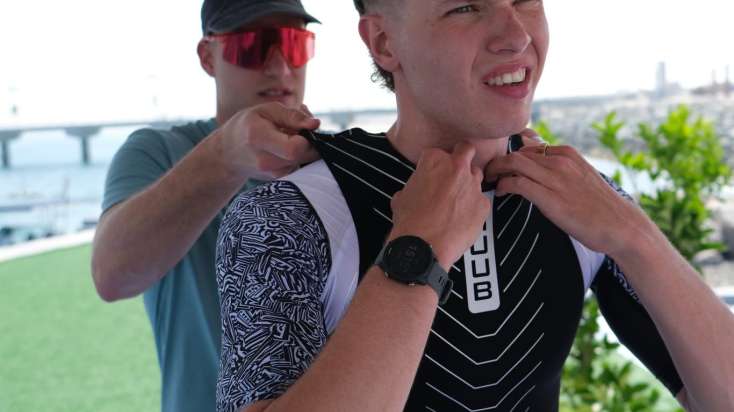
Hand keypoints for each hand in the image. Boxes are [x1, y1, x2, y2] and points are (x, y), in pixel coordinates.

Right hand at [217, 102, 320, 180]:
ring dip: (304, 149)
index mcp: (259, 139)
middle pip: (302, 156)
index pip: (294, 148)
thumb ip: (292, 116)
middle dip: (309, 142)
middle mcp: (265, 162)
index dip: (307, 138)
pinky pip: (299, 167)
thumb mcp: (266, 110)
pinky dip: (299, 156)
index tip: (304, 127)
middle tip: (298, 130)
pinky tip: (286, 148)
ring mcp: (272, 174)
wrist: (228, 154)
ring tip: (288, 138)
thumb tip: (315, 124)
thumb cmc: (248, 126)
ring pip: (303, 162)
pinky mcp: (279, 180)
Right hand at [389, 142, 490, 269]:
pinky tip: (463, 218)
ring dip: (468, 182)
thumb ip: (414, 186)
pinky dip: (474, 206)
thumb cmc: (410, 222)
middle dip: (460, 157)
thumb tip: (414, 191)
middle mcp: (457, 167)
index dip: (433, 165)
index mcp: (433, 160)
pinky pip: (481, 200)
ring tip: (457, 199)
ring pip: (476, 174)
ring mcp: (473, 185)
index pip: (436, 152)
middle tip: (453, 172)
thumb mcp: (401, 197)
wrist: (423, 247)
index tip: (431, 174)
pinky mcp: (483, 204)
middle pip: (465, 149)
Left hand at [484, 142, 653, 257]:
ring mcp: (556, 177)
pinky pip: (517, 183)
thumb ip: (559, 168)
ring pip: (513, 163)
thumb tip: (540, 165)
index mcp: (566, 153)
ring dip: (495, 171)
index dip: (508, 154)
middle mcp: (560, 160)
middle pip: (516, 152)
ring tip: (488, 181)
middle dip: (496, 161)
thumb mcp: (579, 177)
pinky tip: (501, 192)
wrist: (620, 225)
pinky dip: (504, 185)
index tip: (498, 165)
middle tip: (486, 173)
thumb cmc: (598, 205)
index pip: (527, 145)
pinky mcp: (550, 197)